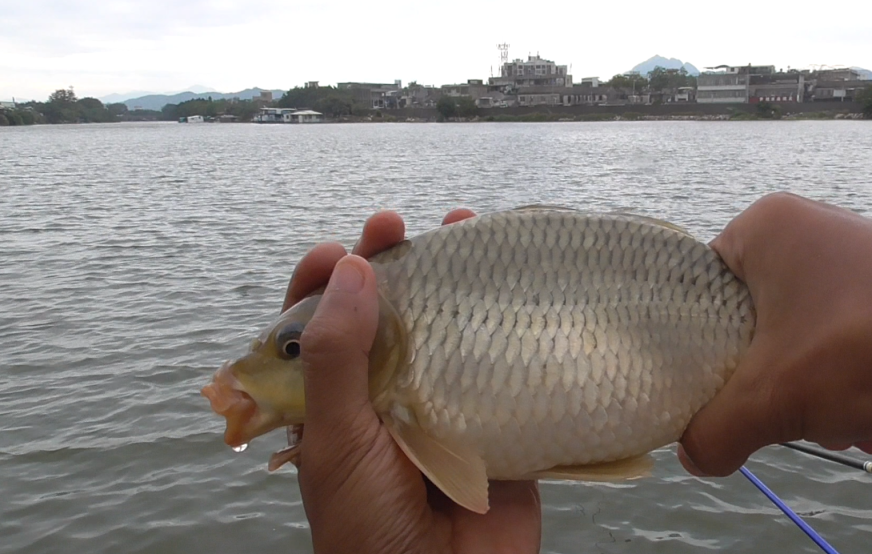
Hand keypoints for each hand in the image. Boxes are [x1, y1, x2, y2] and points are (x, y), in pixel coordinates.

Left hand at [283, 209, 541, 553]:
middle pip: (386, 314)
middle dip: (390, 264)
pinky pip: (502, 366)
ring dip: (453, 280)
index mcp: (333, 400)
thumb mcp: (335, 438)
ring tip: (462, 228)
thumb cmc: (365, 525)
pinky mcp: (495, 421)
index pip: (319, 326)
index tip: (344, 249)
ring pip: (447, 330)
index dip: (328, 281)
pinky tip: (519, 287)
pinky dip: (510, 324)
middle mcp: (386, 393)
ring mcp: (442, 403)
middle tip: (395, 224)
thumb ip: (336, 359)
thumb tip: (354, 270)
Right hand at [678, 192, 871, 475]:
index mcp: (764, 229)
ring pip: (793, 351)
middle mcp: (804, 237)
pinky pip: (836, 352)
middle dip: (764, 389)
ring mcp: (849, 268)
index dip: (695, 354)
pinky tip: (870, 423)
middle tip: (779, 413)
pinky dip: (845, 394)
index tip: (705, 396)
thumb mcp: (776, 397)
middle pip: (745, 332)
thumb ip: (715, 431)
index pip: (695, 295)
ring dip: (809, 401)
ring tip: (841, 422)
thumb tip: (692, 456)